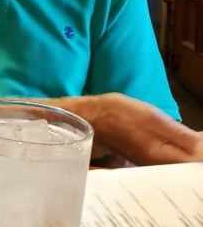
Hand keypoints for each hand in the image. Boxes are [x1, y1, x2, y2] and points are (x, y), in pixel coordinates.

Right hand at [77, 93, 202, 165]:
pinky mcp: (146, 162)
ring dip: (188, 157)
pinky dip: (178, 157)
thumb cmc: (118, 113)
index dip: (201, 154)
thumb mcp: (149, 115)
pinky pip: (168, 164)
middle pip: (186, 169)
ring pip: (178, 167)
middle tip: (196, 140)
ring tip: (191, 143)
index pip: (193, 164)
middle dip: (195, 157)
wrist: (90, 119)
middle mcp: (156, 167)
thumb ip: (178, 133)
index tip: (200, 142)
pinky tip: (179, 147)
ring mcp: (150, 166)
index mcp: (159, 155)